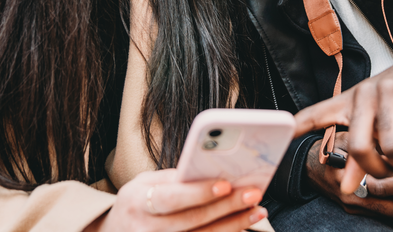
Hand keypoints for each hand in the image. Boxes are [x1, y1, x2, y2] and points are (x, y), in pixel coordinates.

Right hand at [85, 169, 266, 231]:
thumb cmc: (136, 203)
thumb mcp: (143, 185)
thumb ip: (173, 178)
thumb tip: (212, 167)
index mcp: (136, 202)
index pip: (171, 198)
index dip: (199, 192)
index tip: (226, 184)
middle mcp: (145, 230)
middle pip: (192, 220)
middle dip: (226, 206)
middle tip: (253, 193)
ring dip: (234, 224)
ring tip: (256, 210)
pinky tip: (241, 225)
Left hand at [295, 56, 392, 193]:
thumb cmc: (392, 98)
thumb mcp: (370, 119)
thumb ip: (355, 154)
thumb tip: (346, 188)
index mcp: (348, 101)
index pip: (317, 114)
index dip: (298, 126)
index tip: (284, 136)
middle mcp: (365, 94)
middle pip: (359, 146)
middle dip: (376, 171)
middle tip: (390, 174)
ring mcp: (391, 91)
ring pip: (392, 144)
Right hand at [304, 132, 392, 219]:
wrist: (308, 165)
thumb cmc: (328, 148)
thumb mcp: (345, 138)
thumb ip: (366, 143)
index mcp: (348, 179)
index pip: (383, 188)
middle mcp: (352, 197)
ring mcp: (353, 206)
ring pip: (392, 211)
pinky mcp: (355, 210)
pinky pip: (383, 211)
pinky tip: (392, 183)